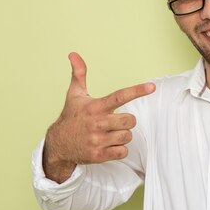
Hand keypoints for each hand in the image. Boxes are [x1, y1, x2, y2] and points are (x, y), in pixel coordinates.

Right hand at [43, 52, 155, 182]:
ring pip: (127, 136)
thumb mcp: (74, 94)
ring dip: (123, 135)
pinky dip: (119, 149)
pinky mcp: (99, 155)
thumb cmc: (71, 116)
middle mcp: (97, 123)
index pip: (120, 97)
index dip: (137, 91)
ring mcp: (98, 140)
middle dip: (127, 121)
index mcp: (95, 107)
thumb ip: (79, 73)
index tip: (151, 87)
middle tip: (116, 121)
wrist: (58, 144)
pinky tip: (108, 145)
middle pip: (130, 120)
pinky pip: (123, 152)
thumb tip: (73, 53)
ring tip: (110, 133)